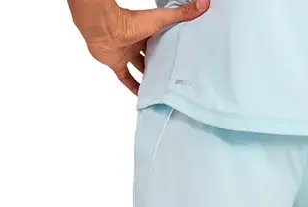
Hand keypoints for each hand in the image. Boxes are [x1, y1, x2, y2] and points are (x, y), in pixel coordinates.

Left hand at [70, 0, 209, 94]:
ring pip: (139, 67)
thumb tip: (203, 4)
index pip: (162, 40)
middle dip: (160, 63)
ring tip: (161, 88)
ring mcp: (126, 53)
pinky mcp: (117, 63)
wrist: (104, 28)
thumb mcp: (161, 19)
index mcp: (148, 30)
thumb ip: (181, 13)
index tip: (182, 56)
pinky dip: (133, 87)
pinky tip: (142, 95)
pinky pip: (125, 78)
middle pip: (151, 55)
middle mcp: (137, 42)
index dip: (171, 47)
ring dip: (148, 76)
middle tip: (173, 76)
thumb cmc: (130, 21)